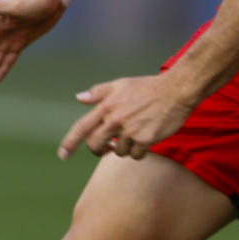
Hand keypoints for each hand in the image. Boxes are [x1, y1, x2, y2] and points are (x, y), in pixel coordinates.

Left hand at [57, 72, 198, 159]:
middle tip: (107, 147)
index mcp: (106, 107)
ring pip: (119, 151)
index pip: (82, 127)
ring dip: (125, 147)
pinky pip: (136, 155)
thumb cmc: (148, 87)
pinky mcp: (145, 140)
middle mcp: (115, 120)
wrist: (176, 91)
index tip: (62, 155)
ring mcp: (130, 131)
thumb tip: (80, 97)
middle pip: (96, 145)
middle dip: (99, 149)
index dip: (70, 142)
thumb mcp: (121, 84)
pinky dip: (140, 151)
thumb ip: (98, 92)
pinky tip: (146, 138)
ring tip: (136, 133)